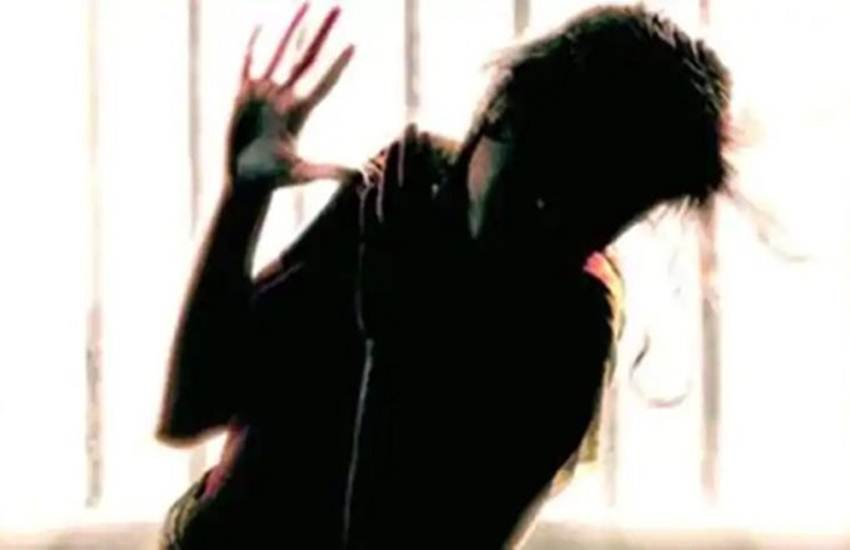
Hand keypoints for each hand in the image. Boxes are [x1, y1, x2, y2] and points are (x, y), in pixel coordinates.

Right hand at [227, 3, 356, 191]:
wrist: (243, 182)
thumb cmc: (271, 180)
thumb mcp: (301, 174)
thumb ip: (328, 171)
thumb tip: (358, 176)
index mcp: (299, 112)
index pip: (322, 81)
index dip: (337, 64)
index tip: (354, 43)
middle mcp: (285, 97)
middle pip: (307, 57)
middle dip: (322, 32)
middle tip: (340, 7)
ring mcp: (264, 93)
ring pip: (281, 52)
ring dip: (293, 28)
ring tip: (307, 3)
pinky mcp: (242, 96)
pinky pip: (249, 63)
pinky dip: (254, 45)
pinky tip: (262, 25)